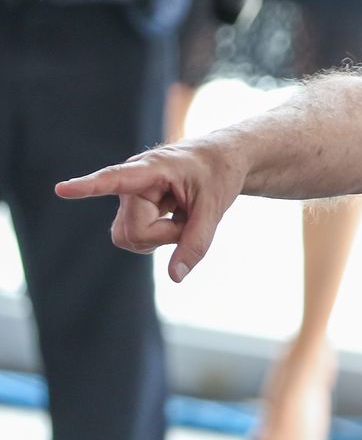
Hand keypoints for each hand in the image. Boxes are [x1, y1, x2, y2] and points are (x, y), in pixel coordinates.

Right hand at [55, 141, 244, 282]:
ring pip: (130, 239)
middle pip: (134, 232)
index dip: (88, 187)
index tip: (62, 189)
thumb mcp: (215, 208)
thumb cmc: (218, 175)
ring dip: (161, 236)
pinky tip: (172, 217)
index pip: (116, 179)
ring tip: (181, 213)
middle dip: (166, 234)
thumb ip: (196, 243)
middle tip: (189, 214)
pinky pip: (135, 239)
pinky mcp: (130, 211)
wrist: (220, 162)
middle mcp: (131, 183)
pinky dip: (159, 237)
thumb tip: (175, 277)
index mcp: (152, 168)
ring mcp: (128, 199)